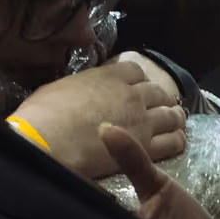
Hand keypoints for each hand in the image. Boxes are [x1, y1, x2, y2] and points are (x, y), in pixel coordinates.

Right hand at [17, 53, 186, 179]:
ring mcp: (142, 120)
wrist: (47, 140)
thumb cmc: (42, 115)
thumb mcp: (59, 87)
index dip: (138, 81)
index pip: (136, 71)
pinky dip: (177, 140)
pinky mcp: (145, 147)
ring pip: (171, 115)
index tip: (136, 90)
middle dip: (160, 99)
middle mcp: (131, 94)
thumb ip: (79, 87)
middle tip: (158, 109)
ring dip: (174, 118)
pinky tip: (176, 142)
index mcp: (109, 76)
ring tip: (173, 123)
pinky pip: (173, 141)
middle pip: (158, 92)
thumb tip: (77, 94)